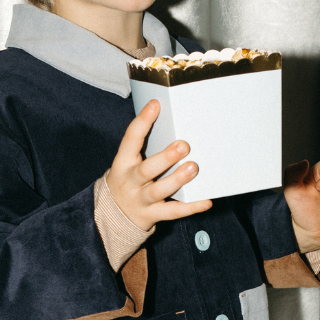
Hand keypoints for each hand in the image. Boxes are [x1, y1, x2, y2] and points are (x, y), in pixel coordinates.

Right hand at [106, 99, 212, 229]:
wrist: (113, 214)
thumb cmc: (129, 180)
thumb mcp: (128, 162)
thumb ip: (145, 146)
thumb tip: (175, 123)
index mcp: (123, 163)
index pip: (131, 139)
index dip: (142, 121)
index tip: (155, 105)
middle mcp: (130, 181)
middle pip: (146, 170)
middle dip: (165, 157)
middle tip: (183, 145)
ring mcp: (141, 199)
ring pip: (159, 190)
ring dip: (177, 180)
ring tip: (192, 168)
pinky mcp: (152, 214)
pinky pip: (173, 212)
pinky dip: (190, 207)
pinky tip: (206, 201)